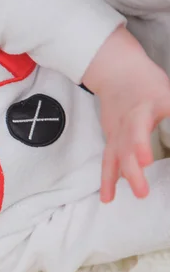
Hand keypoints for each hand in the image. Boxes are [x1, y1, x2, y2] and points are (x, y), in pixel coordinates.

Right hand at [84, 26, 169, 202]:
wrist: (116, 72)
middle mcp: (128, 121)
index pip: (142, 126)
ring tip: (111, 199)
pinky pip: (108, 159)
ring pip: (113, 156)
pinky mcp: (110, 137)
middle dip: (132, 171)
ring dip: (112, 179)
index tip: (146, 160)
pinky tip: (109, 194)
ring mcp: (116, 130)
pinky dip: (108, 177)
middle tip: (141, 192)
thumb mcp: (169, 95)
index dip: (141, 144)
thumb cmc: (146, 82)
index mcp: (146, 107)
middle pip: (127, 148)